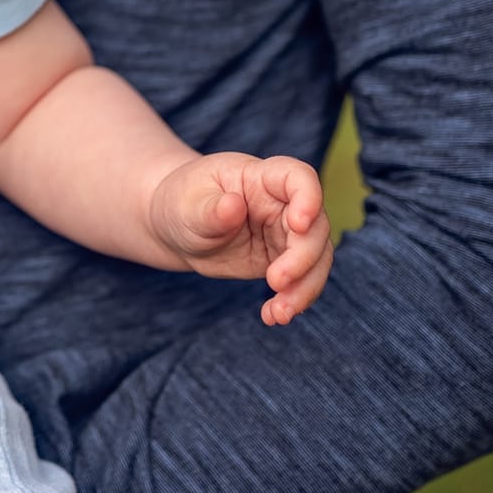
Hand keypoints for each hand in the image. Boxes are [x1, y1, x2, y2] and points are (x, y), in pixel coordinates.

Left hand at [148, 152, 334, 325]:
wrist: (176, 229)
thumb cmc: (182, 203)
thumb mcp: (186, 204)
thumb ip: (211, 209)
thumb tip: (233, 207)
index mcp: (260, 177)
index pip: (298, 177)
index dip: (309, 197)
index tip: (299, 224)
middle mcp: (281, 203)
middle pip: (315, 226)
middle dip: (304, 258)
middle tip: (275, 282)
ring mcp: (284, 233)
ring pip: (316, 258)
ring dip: (305, 288)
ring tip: (279, 314)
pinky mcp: (282, 260)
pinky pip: (301, 280)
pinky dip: (293, 300)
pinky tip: (272, 316)